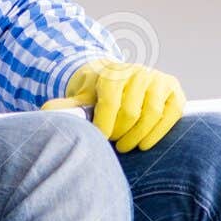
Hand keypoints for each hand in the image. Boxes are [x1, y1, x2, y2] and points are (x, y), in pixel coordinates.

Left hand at [42, 57, 184, 152]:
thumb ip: (67, 106)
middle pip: (130, 112)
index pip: (110, 102)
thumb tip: (46, 111)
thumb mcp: (81, 97)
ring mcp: (158, 79)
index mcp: (113, 73)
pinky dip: (158, 133)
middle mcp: (137, 72)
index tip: (100, 141)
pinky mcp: (174, 90)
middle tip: (112, 144)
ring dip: (137, 136)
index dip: (105, 127)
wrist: (120, 78)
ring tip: (126, 147)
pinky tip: (144, 144)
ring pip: (151, 114)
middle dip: (119, 133)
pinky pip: (171, 114)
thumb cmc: (98, 93)